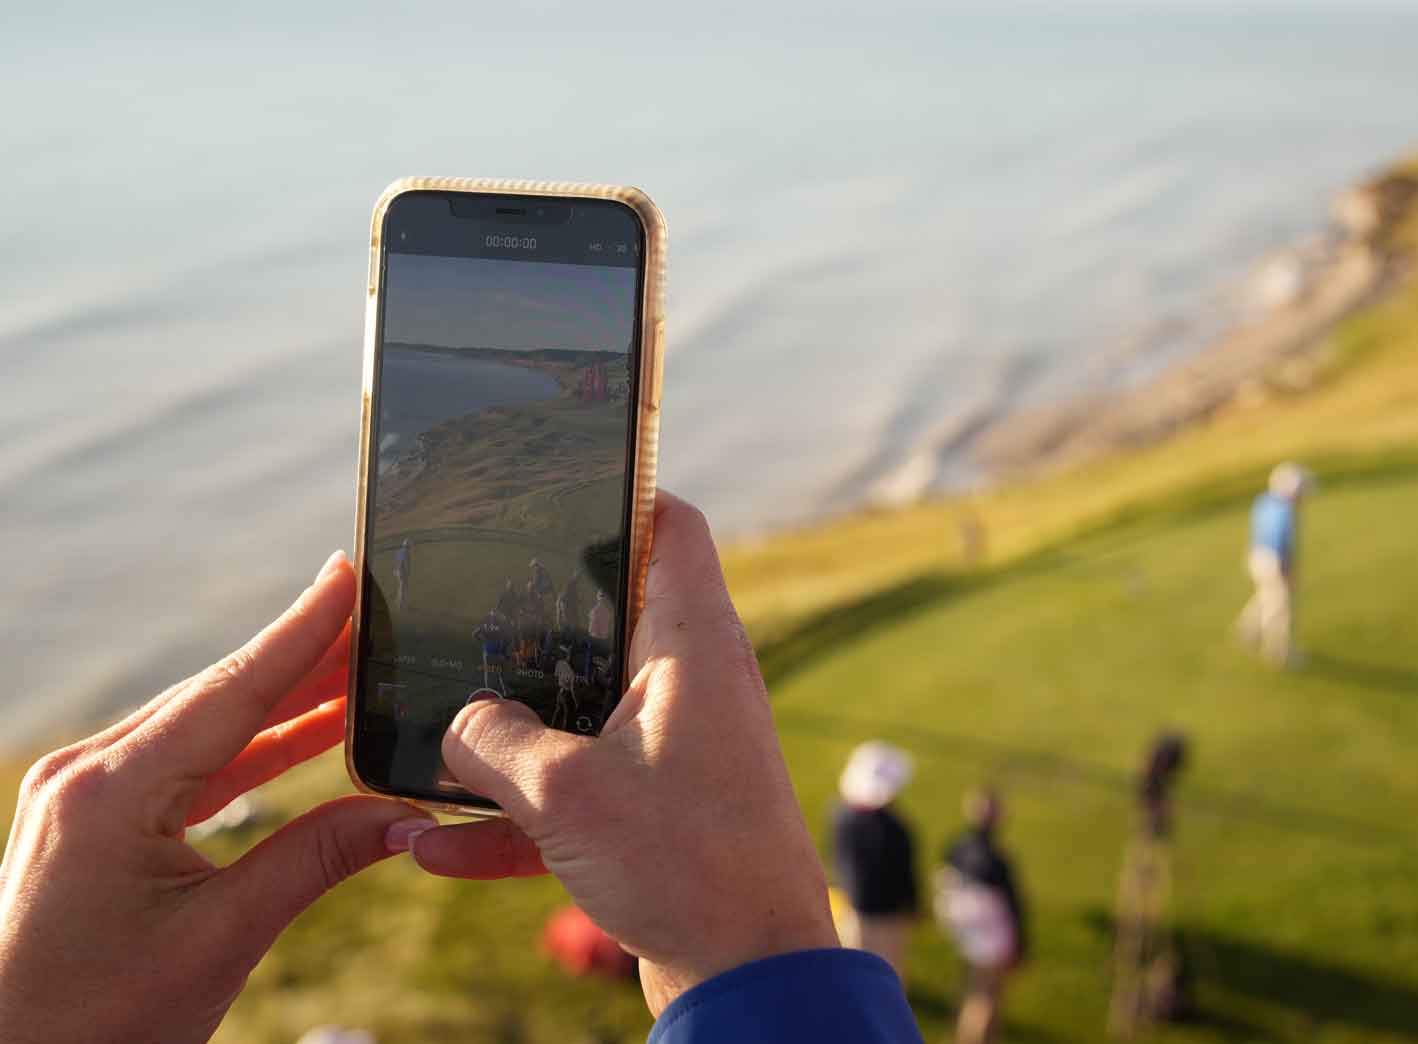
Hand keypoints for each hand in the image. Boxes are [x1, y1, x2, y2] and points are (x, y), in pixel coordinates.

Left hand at [0, 554, 431, 1043]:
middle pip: (220, 696)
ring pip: (206, 728)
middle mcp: (87, 775)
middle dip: (306, 657)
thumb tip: (407, 815)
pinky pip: (187, 766)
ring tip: (363, 667)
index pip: (231, 692)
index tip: (349, 573)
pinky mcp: (92, 820)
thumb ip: (315, 861)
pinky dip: (252, 749)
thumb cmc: (96, 1023)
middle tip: (379, 613)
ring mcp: (83, 794)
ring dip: (285, 703)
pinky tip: (310, 732)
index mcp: (110, 793)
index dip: (300, 631)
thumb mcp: (220, 940)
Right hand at [410, 493, 837, 1012]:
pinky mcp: (659, 813)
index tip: (548, 490)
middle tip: (449, 615)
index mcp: (692, 646)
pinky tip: (437, 849)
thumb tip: (455, 723)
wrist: (748, 979)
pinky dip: (517, 816)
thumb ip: (494, 740)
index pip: (672, 528)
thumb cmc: (687, 867)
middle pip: (604, 620)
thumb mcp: (567, 792)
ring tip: (423, 744)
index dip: (618, 493)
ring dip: (505, 737)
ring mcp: (676, 750)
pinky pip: (575, 793)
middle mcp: (691, 686)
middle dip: (522, 627)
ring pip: (576, 714)